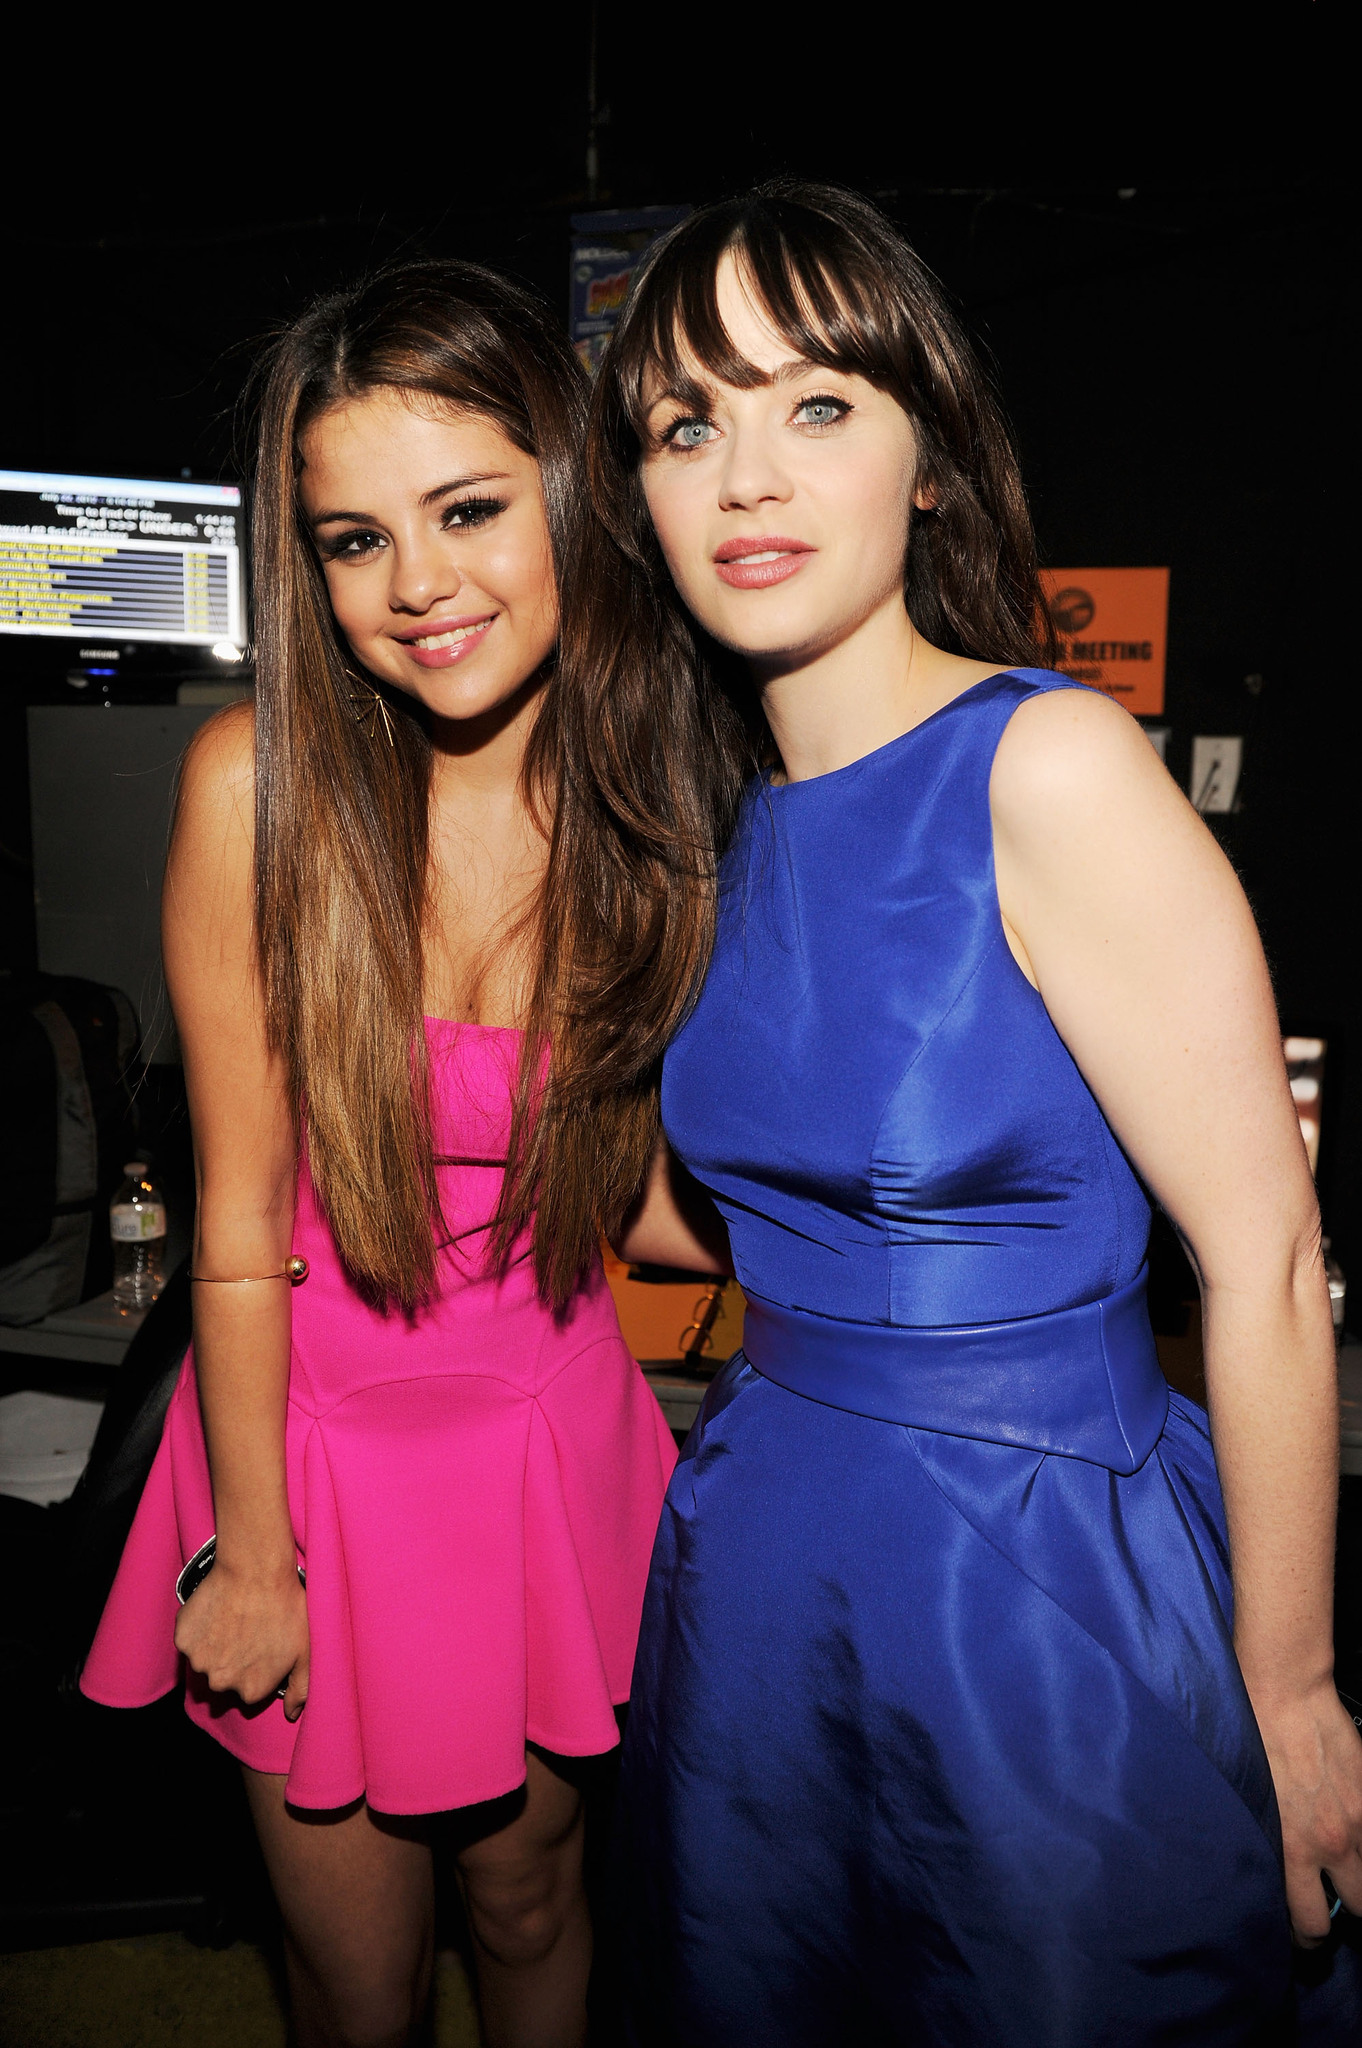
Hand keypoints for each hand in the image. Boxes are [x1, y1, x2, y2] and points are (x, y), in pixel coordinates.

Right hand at [174, 1556, 309, 1722]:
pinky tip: (217, 1610)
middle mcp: (221, 1683)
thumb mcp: (305, 1650)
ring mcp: (199, 1661)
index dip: (258, 1667)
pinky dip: (198, 1629)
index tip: (264, 1646)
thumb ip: (301, 1689)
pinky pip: (189, 1639)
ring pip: (206, 1660)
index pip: (250, 1689)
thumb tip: (291, 1714)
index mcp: (251, 1690)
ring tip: (234, 1618)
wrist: (255, 1570)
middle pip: (225, 1678)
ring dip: (214, 1646)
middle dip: (234, 1661)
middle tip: (248, 1630)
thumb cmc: (285, 1607)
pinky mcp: (183, 1639)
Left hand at [1252, 1680, 1361, 1941]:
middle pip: (1356, 1907)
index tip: (1305, 1930)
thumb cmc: (1255, 1740)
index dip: (1309, 1934)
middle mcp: (1331, 1843)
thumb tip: (1277, 1869)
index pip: (1310, 1922)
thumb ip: (1272, 1842)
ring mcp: (1358, 1820)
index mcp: (1292, 1849)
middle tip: (1331, 1894)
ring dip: (1361, 1875)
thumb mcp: (1253, 1802)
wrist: (1285, 1693)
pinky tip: (1354, 1831)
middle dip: (1345, 1907)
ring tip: (1347, 1866)